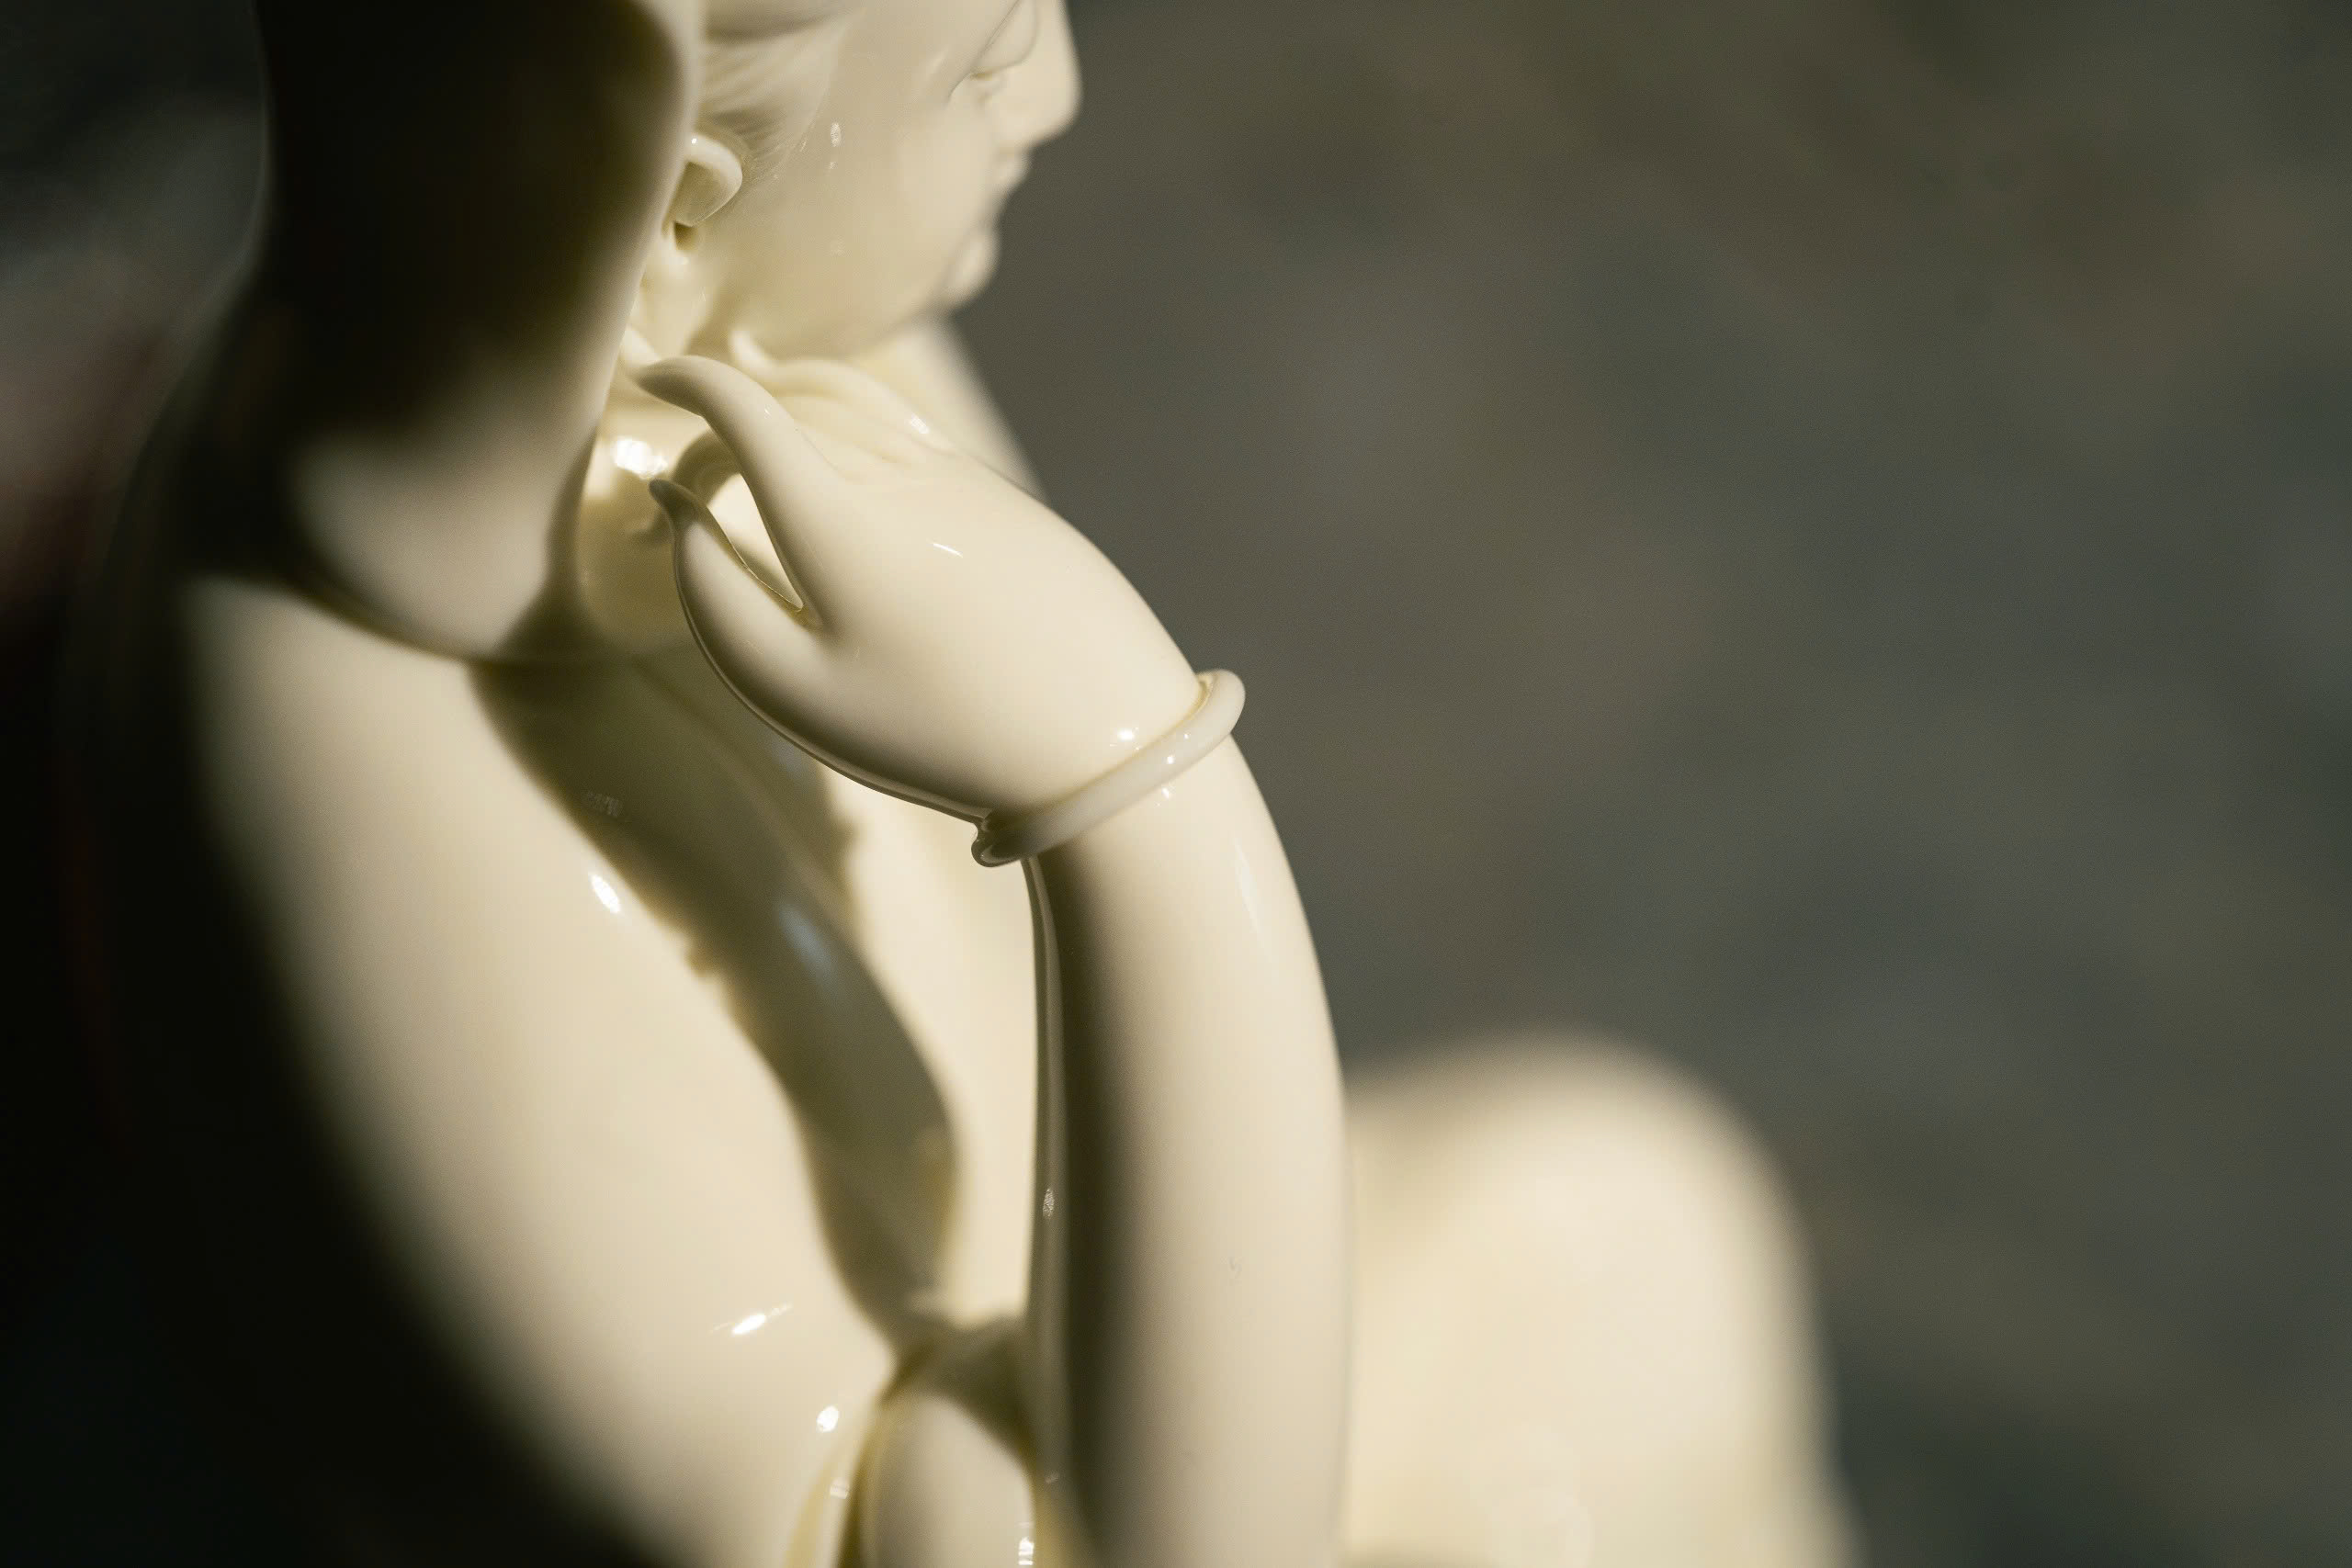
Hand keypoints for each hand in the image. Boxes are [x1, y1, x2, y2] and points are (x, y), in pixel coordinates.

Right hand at [640, 355, 1201, 819]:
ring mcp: (957, 478)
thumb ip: (713, 598)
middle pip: (792, 403)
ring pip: (852, 402)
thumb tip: (677, 509)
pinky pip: (905, 426)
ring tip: (749, 422)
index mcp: (838, 523)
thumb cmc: (934, 733)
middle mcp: (898, 477)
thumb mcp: (796, 692)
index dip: (690, 381)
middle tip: (687, 468)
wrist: (1101, 736)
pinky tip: (836, 439)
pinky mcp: (999, 494)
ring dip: (787, 402)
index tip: (652, 377)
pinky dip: (850, 415)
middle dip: (726, 416)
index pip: (748, 408)